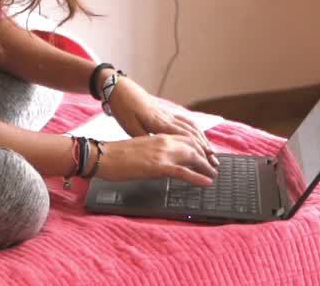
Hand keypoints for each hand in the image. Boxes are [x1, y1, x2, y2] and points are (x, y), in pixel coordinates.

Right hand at [95, 133, 218, 185]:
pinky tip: (206, 182)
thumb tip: (164, 158)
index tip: (208, 154)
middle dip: (207, 156)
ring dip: (206, 166)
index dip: (201, 146)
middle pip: (194, 146)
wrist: (104, 155)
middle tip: (215, 165)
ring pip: (192, 157)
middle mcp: (164, 141)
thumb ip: (155, 149)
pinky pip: (184, 172)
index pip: (187, 138)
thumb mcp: (141, 147)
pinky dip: (198, 177)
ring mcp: (162, 153)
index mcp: (160, 136)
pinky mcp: (158, 166)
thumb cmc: (118, 154)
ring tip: (214, 174)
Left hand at [106, 76, 219, 169]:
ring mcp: (167, 113)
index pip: (185, 138)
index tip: (208, 160)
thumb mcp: (130, 127)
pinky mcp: (164, 112)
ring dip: (202, 139)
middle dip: (205, 148)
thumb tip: (159, 151)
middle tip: (215, 160)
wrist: (120, 88)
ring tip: (210, 150)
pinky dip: (194, 129)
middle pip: (192, 134)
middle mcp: (167, 117)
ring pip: (190, 126)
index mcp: (159, 122)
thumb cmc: (123, 107)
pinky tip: (197, 134)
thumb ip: (146, 139)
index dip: (198, 150)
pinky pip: (184, 120)